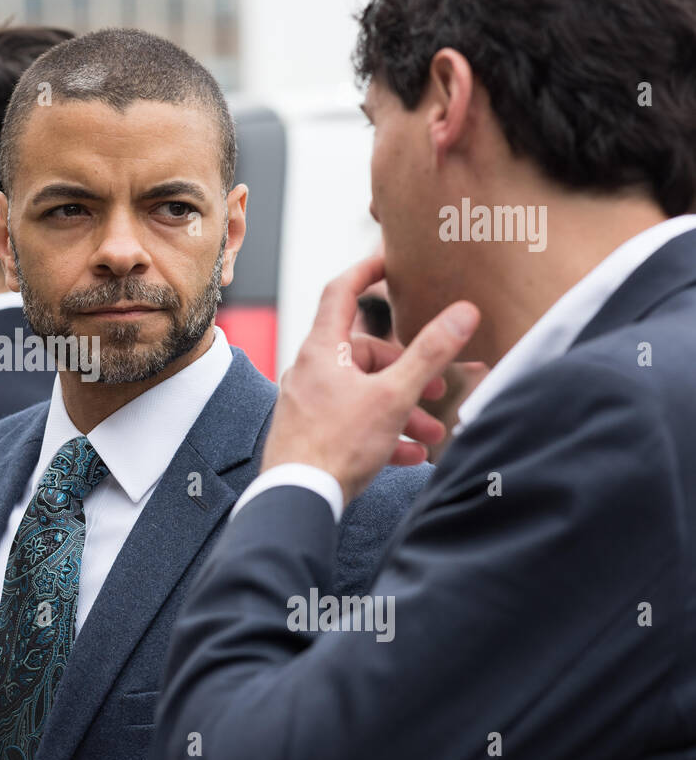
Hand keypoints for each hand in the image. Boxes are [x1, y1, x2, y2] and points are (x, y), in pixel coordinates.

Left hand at [261, 254, 479, 503]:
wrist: (297, 499)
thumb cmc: (336, 445)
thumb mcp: (393, 396)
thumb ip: (430, 354)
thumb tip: (463, 312)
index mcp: (322, 349)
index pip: (340, 291)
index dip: (366, 269)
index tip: (391, 260)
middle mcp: (310, 370)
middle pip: (364, 352)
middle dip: (407, 370)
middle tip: (438, 388)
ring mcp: (307, 402)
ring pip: (363, 393)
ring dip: (401, 409)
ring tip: (432, 432)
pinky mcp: (310, 432)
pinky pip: (352, 423)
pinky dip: (383, 433)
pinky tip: (410, 455)